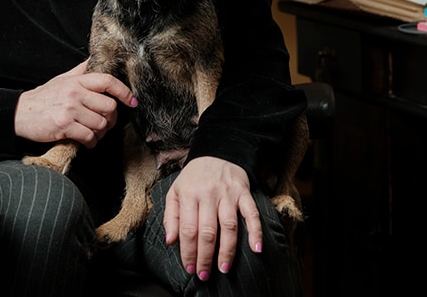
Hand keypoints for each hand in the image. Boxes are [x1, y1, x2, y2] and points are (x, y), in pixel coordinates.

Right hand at [15, 60, 136, 146]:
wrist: (19, 113)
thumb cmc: (43, 97)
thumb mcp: (62, 79)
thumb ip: (80, 71)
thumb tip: (95, 59)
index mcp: (76, 81)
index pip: (107, 81)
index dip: (124, 92)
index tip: (132, 101)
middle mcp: (75, 93)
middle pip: (109, 107)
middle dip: (111, 119)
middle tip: (105, 123)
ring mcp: (70, 110)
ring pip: (101, 124)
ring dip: (101, 133)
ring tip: (93, 133)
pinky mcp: (64, 126)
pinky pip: (89, 137)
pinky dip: (91, 142)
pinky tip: (86, 141)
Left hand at [162, 156, 261, 281]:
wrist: (217, 152)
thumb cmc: (194, 177)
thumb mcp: (175, 191)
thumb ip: (171, 216)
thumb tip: (170, 241)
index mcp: (189, 194)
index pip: (188, 228)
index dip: (188, 251)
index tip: (189, 267)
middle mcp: (208, 194)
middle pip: (207, 231)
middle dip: (205, 256)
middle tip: (204, 274)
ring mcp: (228, 194)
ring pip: (228, 226)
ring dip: (227, 250)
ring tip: (224, 268)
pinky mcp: (244, 193)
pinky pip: (252, 214)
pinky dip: (255, 231)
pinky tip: (256, 248)